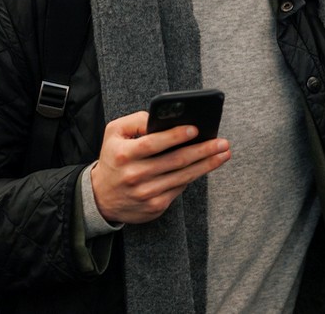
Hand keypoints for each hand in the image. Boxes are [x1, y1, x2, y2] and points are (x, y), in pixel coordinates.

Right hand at [90, 111, 230, 224]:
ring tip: (223, 153)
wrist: (101, 197)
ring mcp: (147, 193)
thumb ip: (136, 121)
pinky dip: (194, 175)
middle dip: (203, 150)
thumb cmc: (113, 158)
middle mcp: (136, 175)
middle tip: (223, 142)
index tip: (196, 129)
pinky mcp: (156, 206)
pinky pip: (180, 188)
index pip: (154, 143)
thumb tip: (163, 118)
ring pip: (183, 176)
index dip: (176, 136)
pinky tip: (206, 166)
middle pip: (176, 161)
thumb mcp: (114, 133)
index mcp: (125, 155)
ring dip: (207, 164)